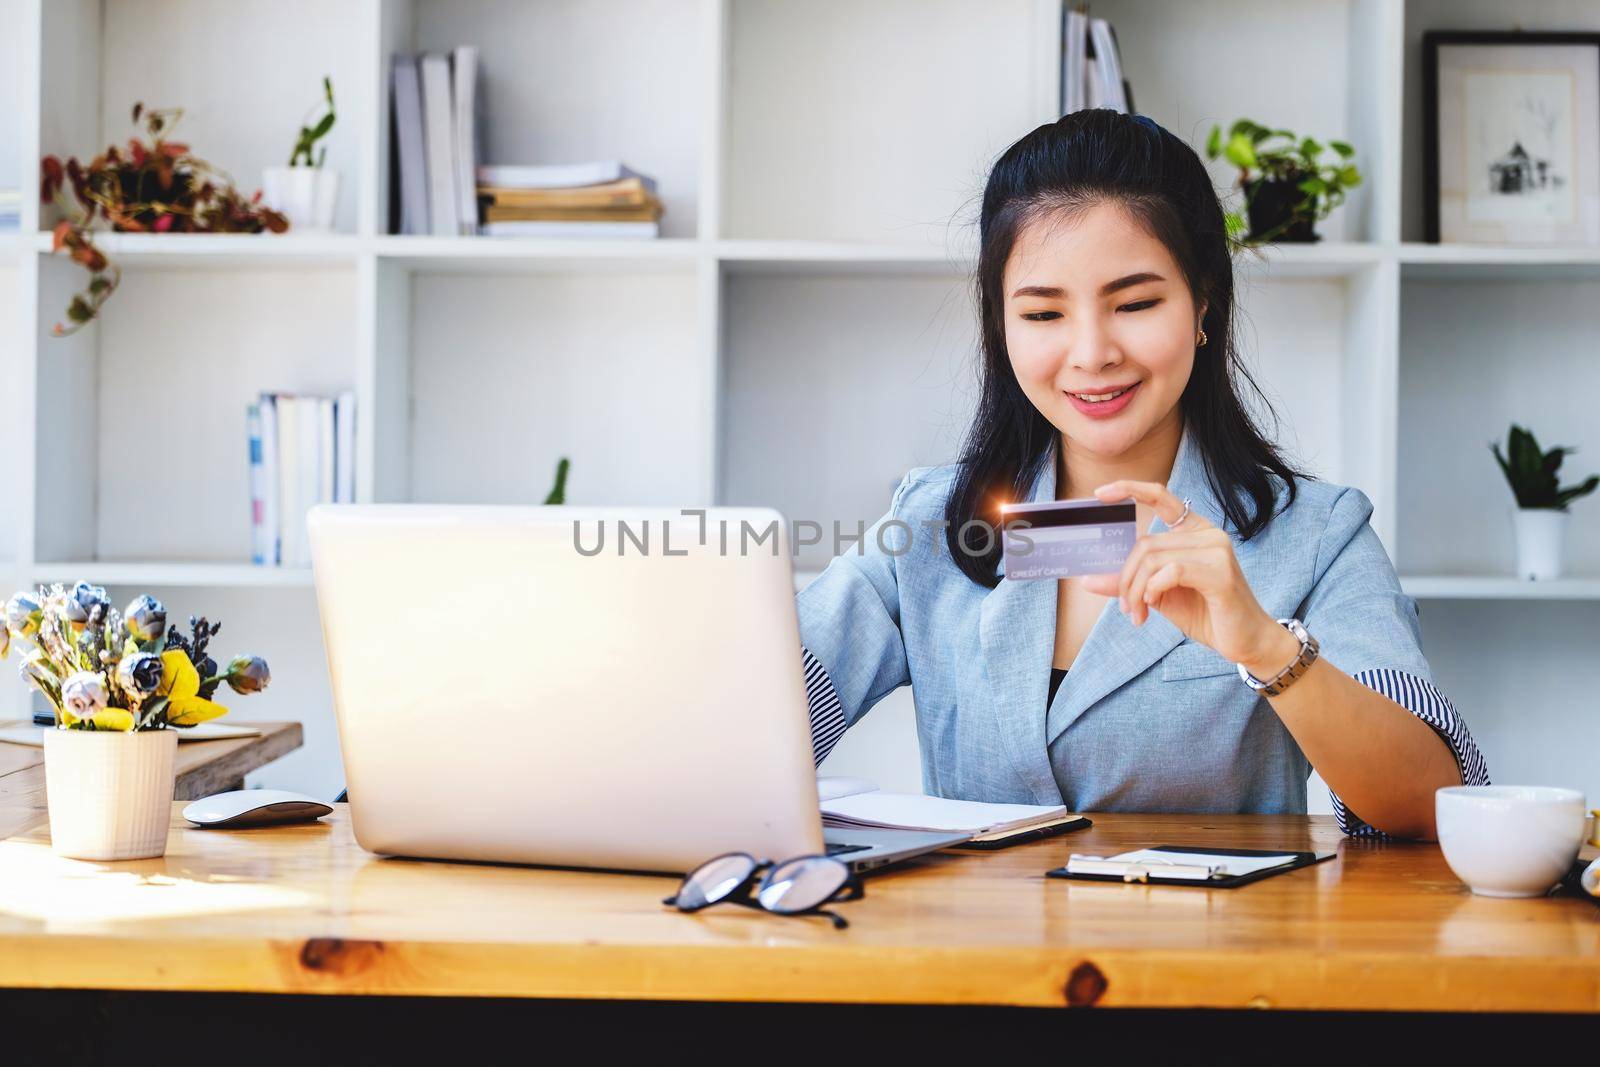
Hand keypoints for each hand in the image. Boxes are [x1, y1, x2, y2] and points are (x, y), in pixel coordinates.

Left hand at [1079, 480, 1293, 673]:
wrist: (1245, 641)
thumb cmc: (1205, 613)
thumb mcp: (1158, 595)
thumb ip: (1128, 583)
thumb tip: (1087, 580)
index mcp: (1195, 531)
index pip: (1161, 497)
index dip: (1130, 489)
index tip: (1100, 494)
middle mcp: (1208, 534)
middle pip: (1146, 544)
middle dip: (1126, 579)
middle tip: (1126, 607)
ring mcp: (1217, 550)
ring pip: (1153, 559)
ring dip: (1136, 590)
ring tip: (1138, 613)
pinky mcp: (1220, 572)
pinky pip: (1171, 571)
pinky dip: (1153, 589)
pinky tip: (1154, 606)